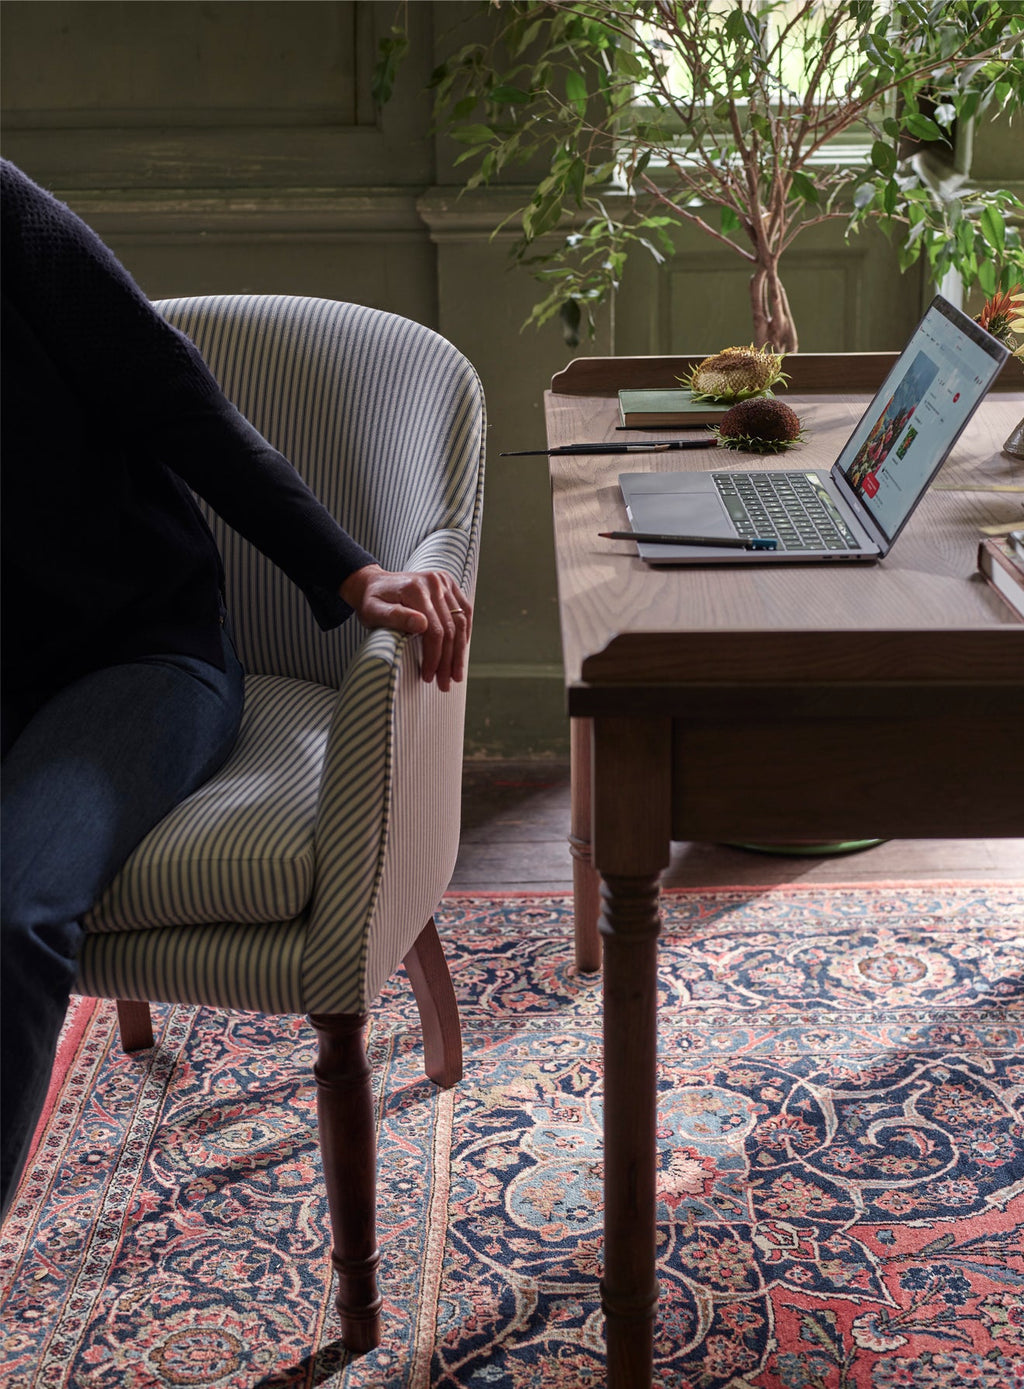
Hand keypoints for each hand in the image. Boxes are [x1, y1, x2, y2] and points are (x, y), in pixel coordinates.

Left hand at [339, 564, 471, 691]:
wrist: (373, 583)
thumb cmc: (371, 602)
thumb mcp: (374, 611)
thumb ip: (395, 617)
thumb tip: (421, 625)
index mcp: (416, 589)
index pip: (435, 630)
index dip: (435, 656)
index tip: (429, 677)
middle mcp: (434, 582)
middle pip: (451, 628)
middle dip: (449, 660)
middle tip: (445, 683)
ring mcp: (444, 581)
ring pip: (461, 621)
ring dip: (460, 651)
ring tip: (455, 674)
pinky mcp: (449, 584)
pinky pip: (464, 611)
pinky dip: (465, 633)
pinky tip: (460, 651)